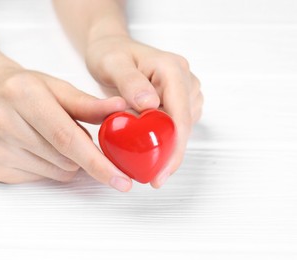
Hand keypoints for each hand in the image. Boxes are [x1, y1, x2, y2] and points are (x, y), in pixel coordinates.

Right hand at [0, 69, 132, 191]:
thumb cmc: (29, 90)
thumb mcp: (60, 88)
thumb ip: (90, 104)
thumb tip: (122, 108)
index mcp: (23, 95)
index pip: (67, 138)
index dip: (98, 162)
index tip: (121, 180)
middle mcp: (3, 122)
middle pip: (67, 160)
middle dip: (82, 153)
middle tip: (70, 130)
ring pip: (58, 173)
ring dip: (66, 161)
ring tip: (48, 136)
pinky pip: (41, 180)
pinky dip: (49, 168)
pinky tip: (35, 147)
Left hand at [85, 36, 203, 187]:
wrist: (113, 47)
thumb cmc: (110, 53)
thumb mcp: (113, 64)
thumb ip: (130, 82)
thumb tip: (149, 104)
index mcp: (171, 69)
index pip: (180, 113)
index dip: (175, 146)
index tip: (162, 172)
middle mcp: (184, 78)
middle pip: (185, 124)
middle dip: (173, 153)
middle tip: (155, 178)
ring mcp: (184, 88)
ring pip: (184, 126)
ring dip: (171, 147)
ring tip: (152, 165)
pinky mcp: (179, 97)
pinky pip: (178, 123)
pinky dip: (167, 138)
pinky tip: (153, 148)